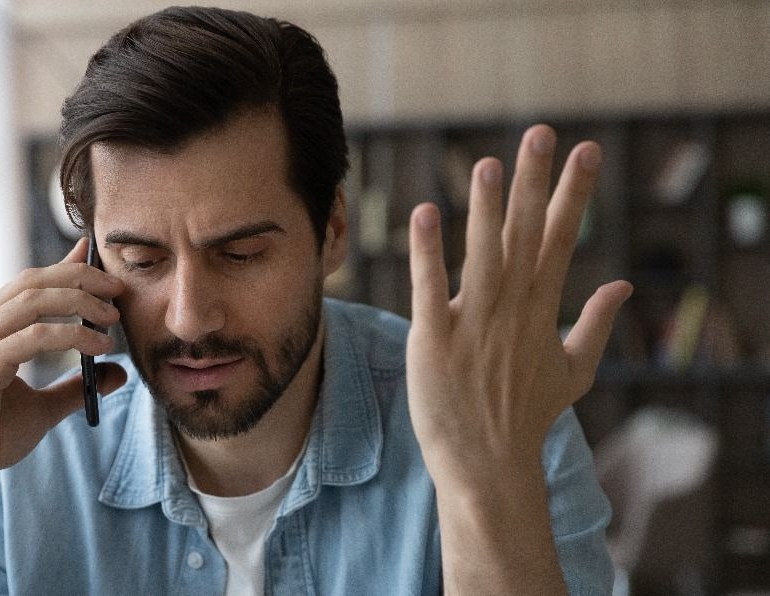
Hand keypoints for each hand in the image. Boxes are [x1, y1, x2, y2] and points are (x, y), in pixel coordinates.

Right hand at [0, 237, 127, 491]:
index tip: (99, 261)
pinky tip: (99, 347)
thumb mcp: (42, 408)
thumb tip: (118, 372)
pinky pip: (34, 337)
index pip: (28, 283)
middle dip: (79, 276)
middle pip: (32, 281)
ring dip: (79, 301)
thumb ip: (74, 387)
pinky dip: (71, 336)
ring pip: (33, 300)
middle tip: (118, 287)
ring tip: (113, 317)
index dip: (65, 266)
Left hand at [405, 124, 631, 489]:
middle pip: (526, 236)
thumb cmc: (526, 419)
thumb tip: (623, 284)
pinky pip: (430, 289)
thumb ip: (596, 324)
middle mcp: (511, 311)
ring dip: (484, 209)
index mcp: (541, 310)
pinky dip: (428, 252)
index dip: (573, 194)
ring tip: (488, 164)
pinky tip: (425, 213)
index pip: (561, 239)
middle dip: (535, 184)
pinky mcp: (434, 341)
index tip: (586, 151)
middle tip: (541, 134)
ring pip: (482, 256)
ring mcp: (473, 325)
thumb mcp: (573, 371)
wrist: (489, 468)